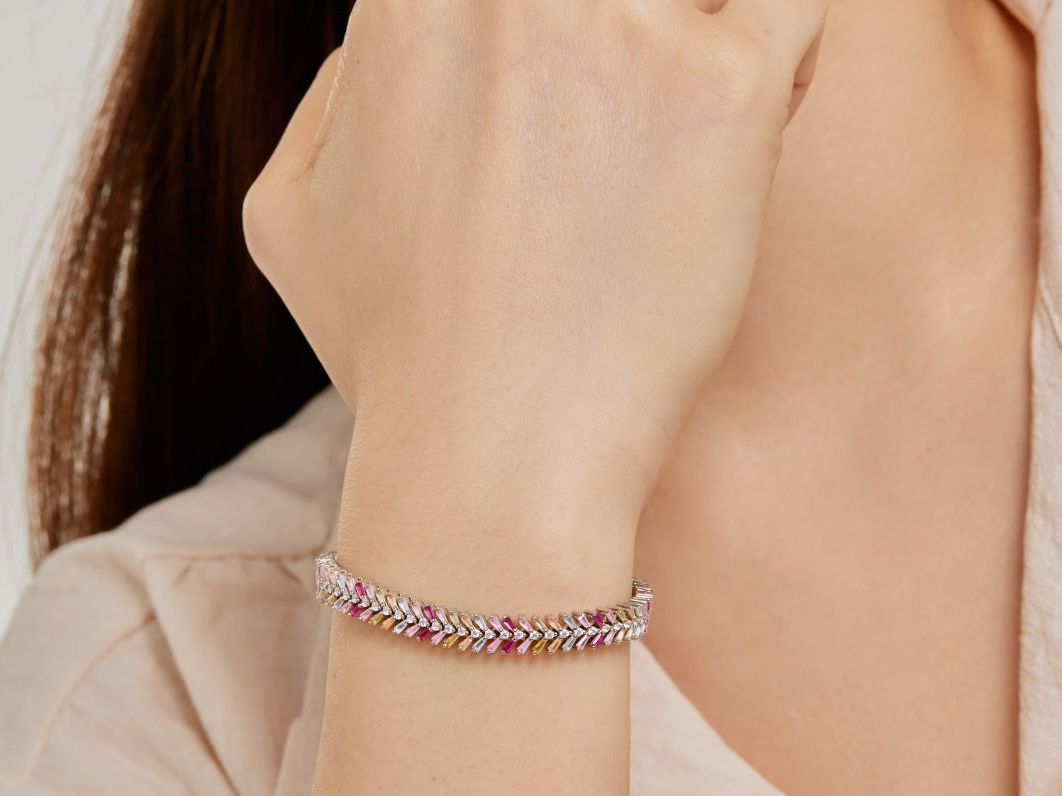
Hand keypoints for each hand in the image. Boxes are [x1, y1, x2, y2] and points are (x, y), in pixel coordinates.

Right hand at [243, 0, 825, 518]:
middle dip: (607, 46)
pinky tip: (748, 115)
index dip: (529, 38)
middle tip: (611, 130)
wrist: (492, 464)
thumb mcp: (288, 215)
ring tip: (668, 137)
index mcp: (411, 0)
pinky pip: (793, 4)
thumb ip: (332, 97)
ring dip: (688, 42)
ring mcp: (626, 29)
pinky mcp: (727, 93)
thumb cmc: (395, 359)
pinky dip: (780, 46)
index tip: (546, 113)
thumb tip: (377, 48)